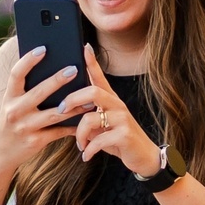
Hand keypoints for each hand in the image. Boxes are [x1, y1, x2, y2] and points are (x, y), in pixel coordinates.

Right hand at [0, 46, 78, 171]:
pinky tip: (86, 117)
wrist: (0, 152)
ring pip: (54, 114)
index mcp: (9, 97)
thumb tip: (49, 64)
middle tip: (74, 69)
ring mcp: (25, 127)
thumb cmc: (12, 120)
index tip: (43, 48)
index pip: (16, 74)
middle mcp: (15, 111)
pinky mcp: (36, 141)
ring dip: (74, 106)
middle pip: (38, 93)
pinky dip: (74, 125)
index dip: (28, 60)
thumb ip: (26, 88)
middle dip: (57, 80)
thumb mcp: (12, 103)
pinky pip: (59, 131)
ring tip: (90, 97)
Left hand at [60, 45, 162, 176]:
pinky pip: (99, 139)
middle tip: (61, 110)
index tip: (84, 47)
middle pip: (92, 91)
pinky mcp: (125, 135)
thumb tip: (64, 111)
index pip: (99, 77)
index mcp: (110, 100)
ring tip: (80, 145)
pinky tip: (86, 155)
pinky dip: (89, 149)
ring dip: (79, 134)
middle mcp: (117, 105)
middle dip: (72, 99)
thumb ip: (87, 116)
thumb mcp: (102, 126)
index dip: (92, 62)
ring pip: (90, 118)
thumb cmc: (118, 140)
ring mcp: (123, 119)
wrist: (144, 158)